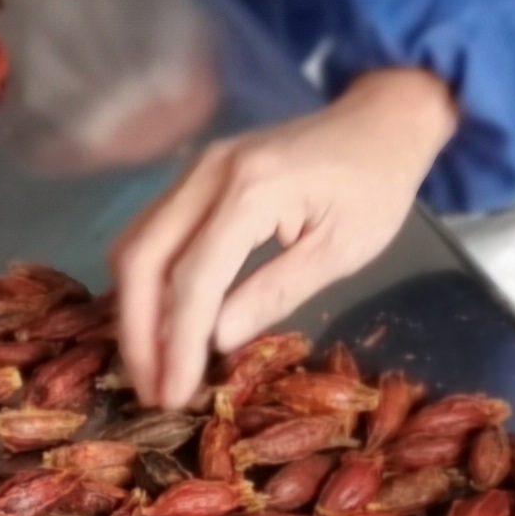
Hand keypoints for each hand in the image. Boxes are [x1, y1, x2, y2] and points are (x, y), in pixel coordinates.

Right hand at [111, 67, 458, 408]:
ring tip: (153, 367)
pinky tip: (162, 323)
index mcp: (253, 189)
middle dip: (138, 331)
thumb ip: (277, 292)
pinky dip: (147, 283)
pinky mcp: (194, 178)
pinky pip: (151, 233)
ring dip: (133, 310)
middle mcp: (208, 173)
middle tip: (151, 390)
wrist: (380, 121)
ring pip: (135, 243)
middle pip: (142, 257)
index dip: (178, 342)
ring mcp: (195, 170)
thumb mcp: (343, 250)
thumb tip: (216, 340)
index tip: (173, 394)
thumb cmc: (375, 186)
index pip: (194, 277)